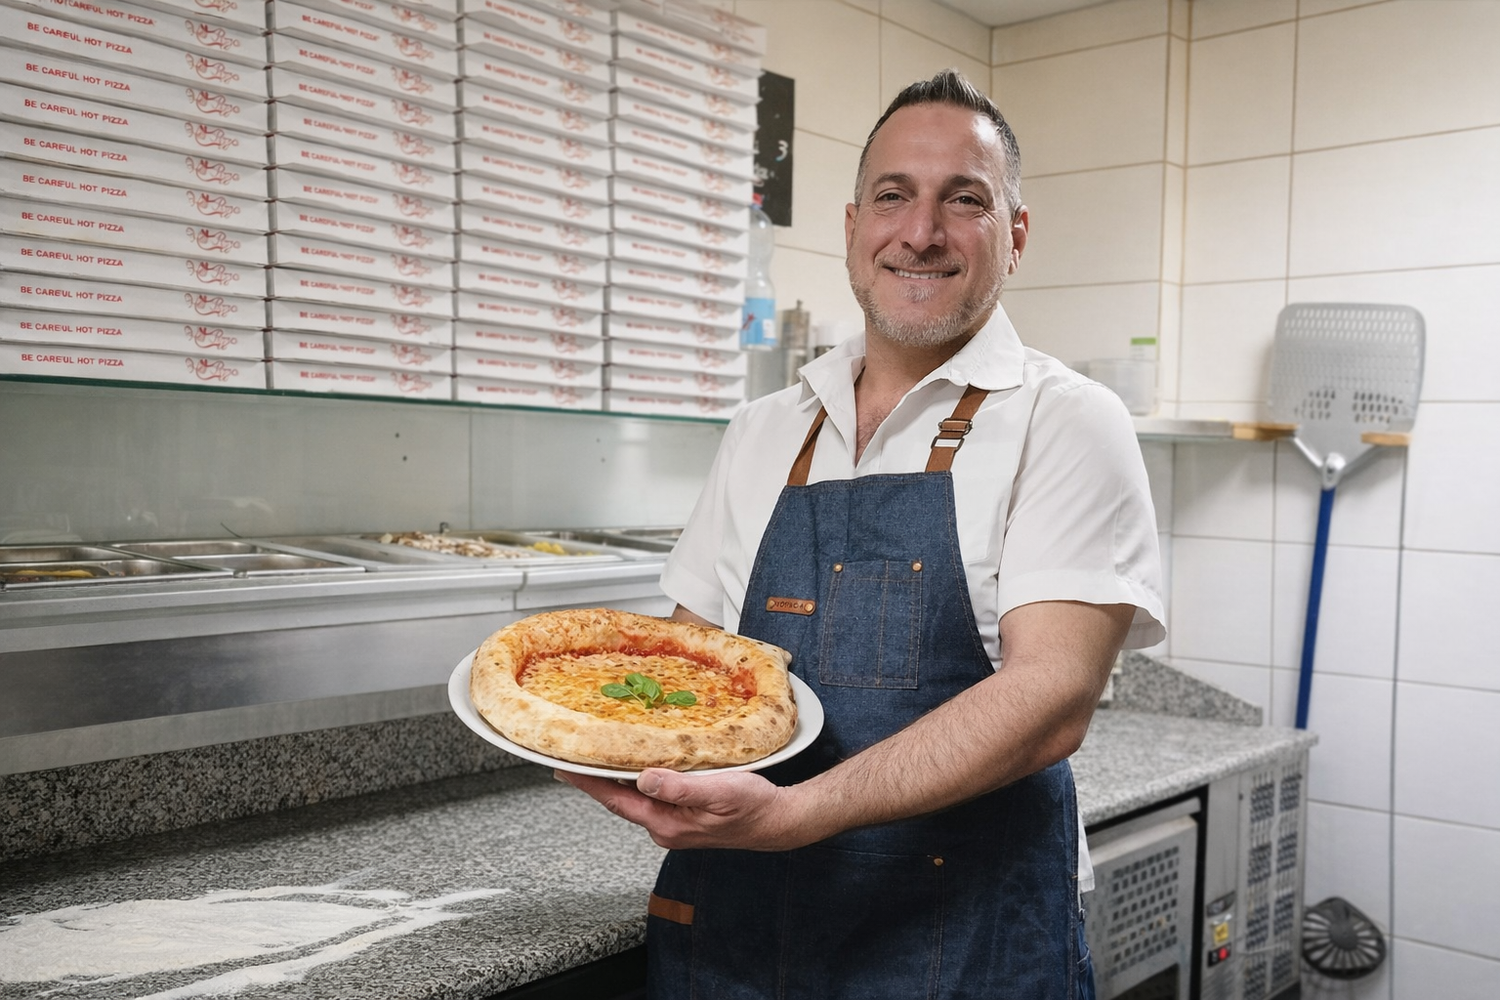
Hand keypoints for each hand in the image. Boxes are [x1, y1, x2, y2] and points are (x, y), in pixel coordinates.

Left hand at [554, 768, 816, 851]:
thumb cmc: (753, 807)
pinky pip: (653, 795)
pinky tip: (640, 763)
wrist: (778, 821)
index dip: (588, 783)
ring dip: (617, 777)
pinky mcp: (684, 816)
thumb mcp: (719, 792)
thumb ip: (680, 788)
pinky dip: (640, 778)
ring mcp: (673, 823)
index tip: (563, 768)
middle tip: (572, 755)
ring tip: (599, 754)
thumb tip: (644, 778)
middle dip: (596, 779)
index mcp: (667, 823)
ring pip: (636, 797)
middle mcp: (665, 827)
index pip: (617, 800)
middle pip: (620, 799)